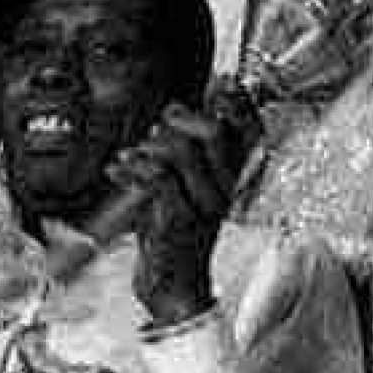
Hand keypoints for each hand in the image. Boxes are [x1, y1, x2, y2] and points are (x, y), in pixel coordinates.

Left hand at [115, 103, 253, 327]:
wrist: (173, 288)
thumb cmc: (174, 238)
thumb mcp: (186, 190)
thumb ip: (183, 154)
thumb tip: (176, 110)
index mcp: (229, 180)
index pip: (250, 132)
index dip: (240, 103)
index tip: (226, 84)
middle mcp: (221, 189)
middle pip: (213, 132)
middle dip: (182, 117)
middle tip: (166, 119)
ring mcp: (201, 205)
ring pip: (179, 151)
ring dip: (149, 146)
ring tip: (136, 155)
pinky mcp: (176, 219)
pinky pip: (158, 177)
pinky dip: (134, 168)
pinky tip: (121, 171)